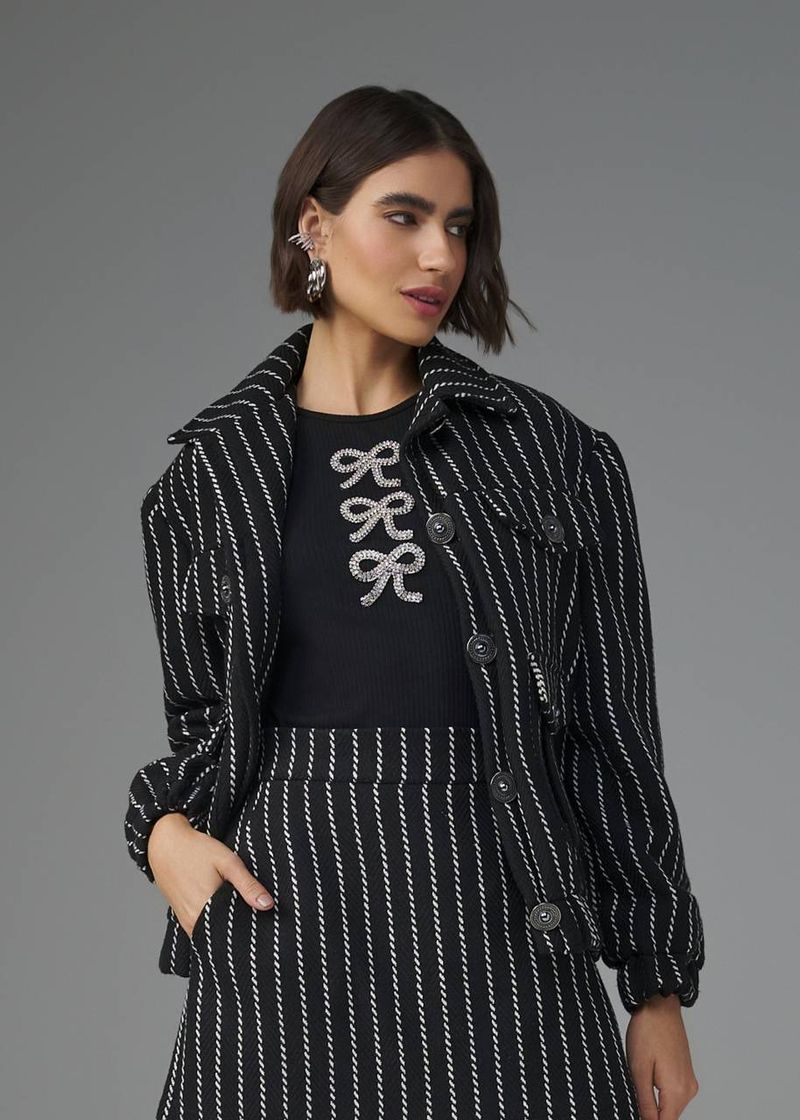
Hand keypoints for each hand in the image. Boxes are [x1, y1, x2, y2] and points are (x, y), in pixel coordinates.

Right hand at [147, 812, 273, 937]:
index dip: (249, 930)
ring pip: (211, 935)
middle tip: (252, 917)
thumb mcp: (228, 862)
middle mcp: (193, 921)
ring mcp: (186, 922)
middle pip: (222, 935)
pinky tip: (222, 911)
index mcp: (206, 909)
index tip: (260, 925)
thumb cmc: (197, 850)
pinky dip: (213, 924)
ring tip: (238, 912)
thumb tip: (268, 905)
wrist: (165, 844)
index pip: (234, 934)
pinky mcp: (182, 918)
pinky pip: (201, 930)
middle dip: (238, 930)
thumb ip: (248, 885)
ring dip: (225, 928)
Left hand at [626, 993, 698, 1118]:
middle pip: (668, 1116)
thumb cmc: (648, 1030)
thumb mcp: (638, 1069)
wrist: (659, 1004)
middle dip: (650, 1111)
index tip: (636, 1106)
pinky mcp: (686, 1073)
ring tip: (642, 1076)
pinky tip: (649, 1071)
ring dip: (654, 1100)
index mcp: (678, 1091)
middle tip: (636, 1088)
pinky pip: (673, 1093)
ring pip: (670, 1105)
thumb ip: (644, 1102)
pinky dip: (660, 1090)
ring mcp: (689, 1081)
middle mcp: (688, 1089)